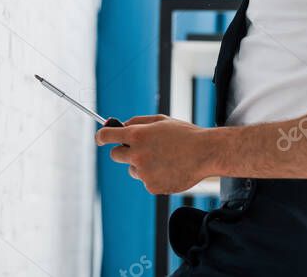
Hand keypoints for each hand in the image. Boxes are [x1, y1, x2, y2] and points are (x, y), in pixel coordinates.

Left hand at [96, 115, 211, 194]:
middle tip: (137, 150)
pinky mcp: (152, 186)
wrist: (205, 153)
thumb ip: (138, 122)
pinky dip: (153, 176)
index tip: (100, 138)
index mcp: (137, 135)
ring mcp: (144, 172)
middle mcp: (137, 155)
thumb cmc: (184, 134)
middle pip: (115, 156)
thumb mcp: (160, 121)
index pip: (107, 136)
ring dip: (141, 165)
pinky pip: (145, 181)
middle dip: (122, 152)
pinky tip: (169, 169)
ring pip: (132, 169)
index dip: (101, 137)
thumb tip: (122, 126)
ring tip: (163, 159)